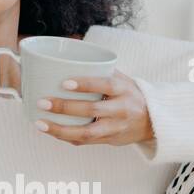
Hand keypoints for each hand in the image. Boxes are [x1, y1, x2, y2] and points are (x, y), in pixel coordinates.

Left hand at [34, 70, 153, 146]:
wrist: (153, 121)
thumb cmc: (130, 94)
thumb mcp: (122, 78)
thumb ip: (101, 70)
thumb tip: (69, 52)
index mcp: (124, 89)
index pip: (105, 85)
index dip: (86, 84)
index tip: (64, 82)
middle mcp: (121, 109)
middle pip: (92, 110)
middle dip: (65, 107)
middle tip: (42, 101)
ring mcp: (116, 128)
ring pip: (87, 133)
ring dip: (61, 129)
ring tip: (40, 123)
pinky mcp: (109, 140)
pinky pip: (85, 141)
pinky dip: (66, 136)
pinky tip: (50, 131)